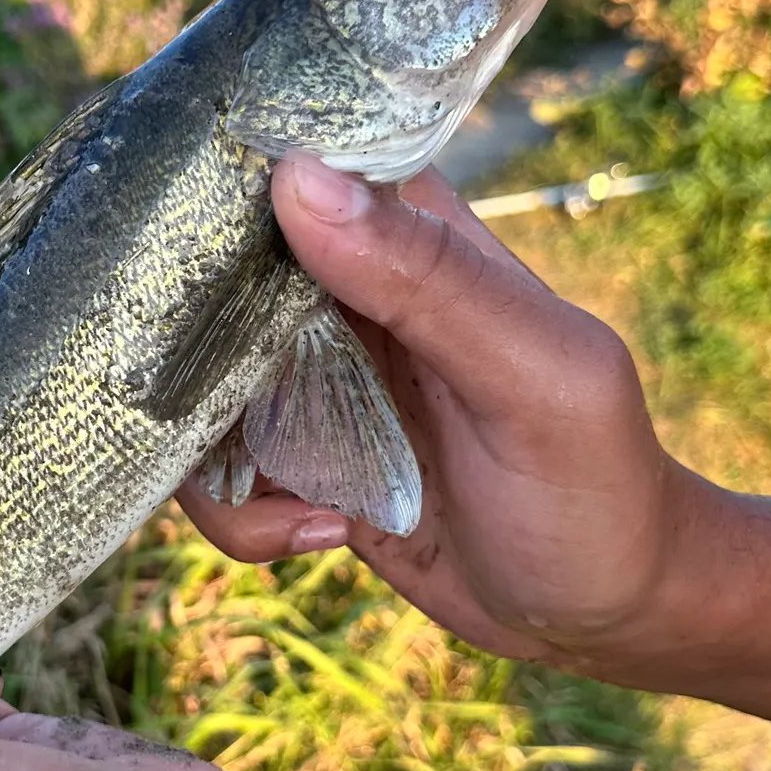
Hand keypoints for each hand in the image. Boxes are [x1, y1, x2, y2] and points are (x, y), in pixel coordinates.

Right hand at [180, 157, 696, 672]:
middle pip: (199, 271)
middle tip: (236, 419)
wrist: (602, 613)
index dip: (207, 190)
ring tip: (305, 509)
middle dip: (182, 351)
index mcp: (403, 225)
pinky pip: (209, 460)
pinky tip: (317, 531)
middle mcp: (338, 281)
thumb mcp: (537, 381)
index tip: (168, 256)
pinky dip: (237, 510)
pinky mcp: (290, 445)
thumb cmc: (599, 486)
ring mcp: (306, 366)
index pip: (280, 158)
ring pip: (188, 375)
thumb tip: (296, 180)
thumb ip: (431, 281)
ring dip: (213, 456)